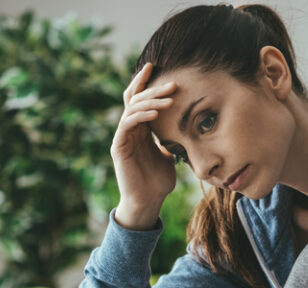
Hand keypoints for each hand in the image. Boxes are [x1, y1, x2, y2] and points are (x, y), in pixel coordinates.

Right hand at [111, 63, 176, 229]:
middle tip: (172, 83)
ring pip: (132, 108)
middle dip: (154, 89)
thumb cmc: (159, 181)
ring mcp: (123, 137)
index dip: (146, 82)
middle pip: (136, 99)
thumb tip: (188, 126)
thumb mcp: (171, 154)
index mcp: (141, 128)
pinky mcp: (118, 146)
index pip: (139, 98)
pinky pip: (127, 124)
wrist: (148, 202)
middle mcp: (129, 129)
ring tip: (169, 98)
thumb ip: (172, 139)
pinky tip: (155, 113)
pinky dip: (141, 115)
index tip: (158, 66)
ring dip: (150, 101)